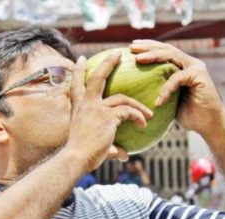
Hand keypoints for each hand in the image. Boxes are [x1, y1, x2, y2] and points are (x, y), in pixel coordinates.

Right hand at [65, 51, 152, 171]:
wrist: (75, 159)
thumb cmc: (81, 156)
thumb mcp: (92, 145)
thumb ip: (110, 146)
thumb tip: (124, 155)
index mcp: (78, 109)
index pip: (76, 86)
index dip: (78, 71)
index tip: (82, 59)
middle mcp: (86, 105)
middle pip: (97, 78)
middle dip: (108, 63)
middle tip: (116, 53)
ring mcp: (96, 109)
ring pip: (122, 98)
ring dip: (137, 106)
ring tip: (149, 114)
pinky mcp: (108, 116)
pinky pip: (128, 112)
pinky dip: (138, 118)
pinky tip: (144, 125)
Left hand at [130, 40, 224, 134]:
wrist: (208, 124)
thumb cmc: (187, 114)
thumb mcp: (168, 99)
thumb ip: (158, 89)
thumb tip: (135, 89)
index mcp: (182, 66)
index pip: (164, 51)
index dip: (148, 47)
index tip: (131, 48)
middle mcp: (190, 63)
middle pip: (166, 49)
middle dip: (148, 47)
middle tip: (132, 47)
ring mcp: (195, 68)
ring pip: (171, 56)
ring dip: (153, 56)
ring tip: (138, 59)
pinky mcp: (199, 76)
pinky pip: (177, 78)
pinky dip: (165, 89)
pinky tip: (157, 101)